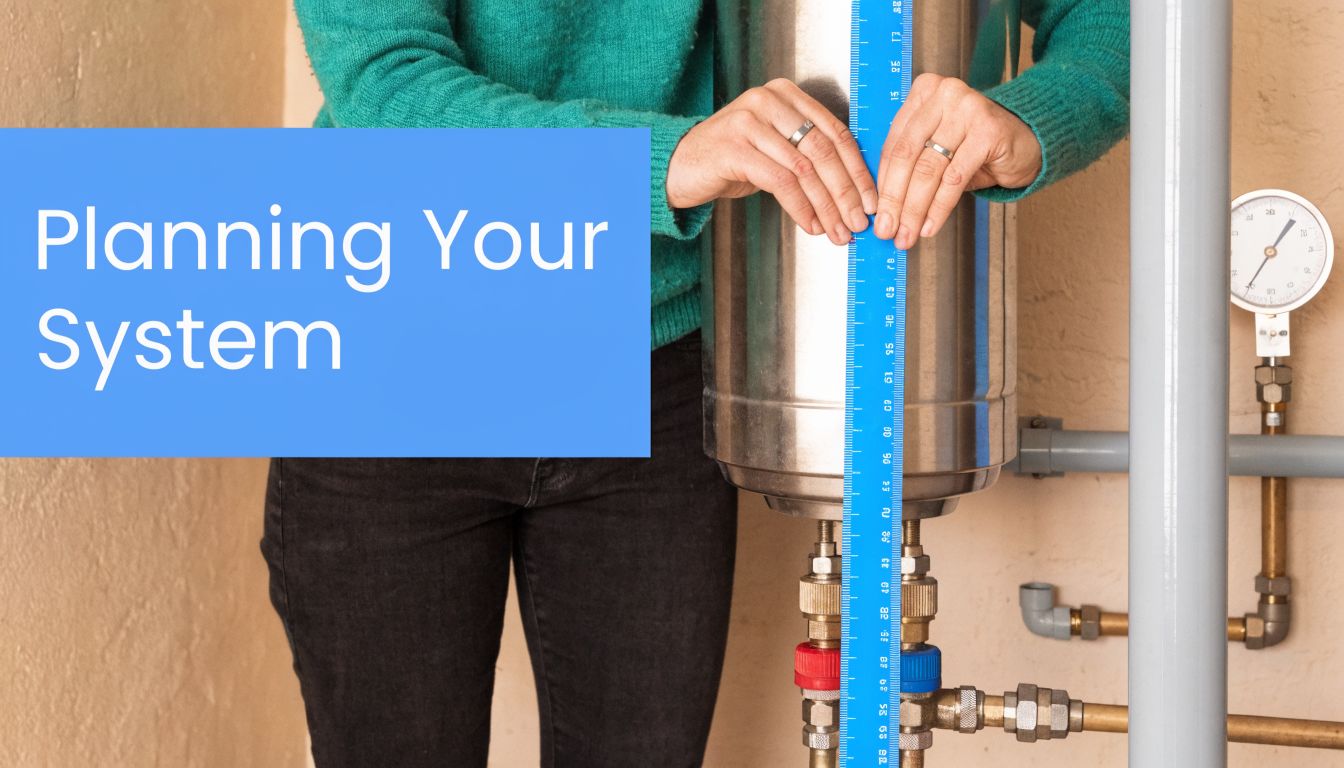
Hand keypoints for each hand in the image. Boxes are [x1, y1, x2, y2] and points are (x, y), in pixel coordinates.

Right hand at [667, 79, 877, 245]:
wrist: (678, 165)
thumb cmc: (730, 158)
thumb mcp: (775, 147)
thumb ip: (808, 154)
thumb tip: (853, 190)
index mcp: (786, 94)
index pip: (836, 132)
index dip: (858, 170)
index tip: (872, 199)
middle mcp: (769, 100)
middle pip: (823, 150)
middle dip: (846, 192)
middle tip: (858, 222)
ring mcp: (750, 121)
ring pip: (804, 169)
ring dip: (826, 206)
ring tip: (838, 230)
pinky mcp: (734, 148)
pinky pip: (780, 182)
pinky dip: (801, 208)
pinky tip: (811, 225)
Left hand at [874, 74, 1041, 247]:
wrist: (1028, 140)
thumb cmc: (977, 145)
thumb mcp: (938, 146)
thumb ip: (911, 164)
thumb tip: (883, 206)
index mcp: (924, 92)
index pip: (894, 144)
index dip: (882, 184)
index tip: (876, 213)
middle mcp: (944, 94)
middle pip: (907, 156)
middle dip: (895, 200)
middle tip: (888, 230)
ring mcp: (967, 109)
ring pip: (928, 169)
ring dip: (914, 209)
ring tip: (907, 234)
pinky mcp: (988, 131)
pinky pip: (954, 179)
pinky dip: (939, 208)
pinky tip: (929, 226)